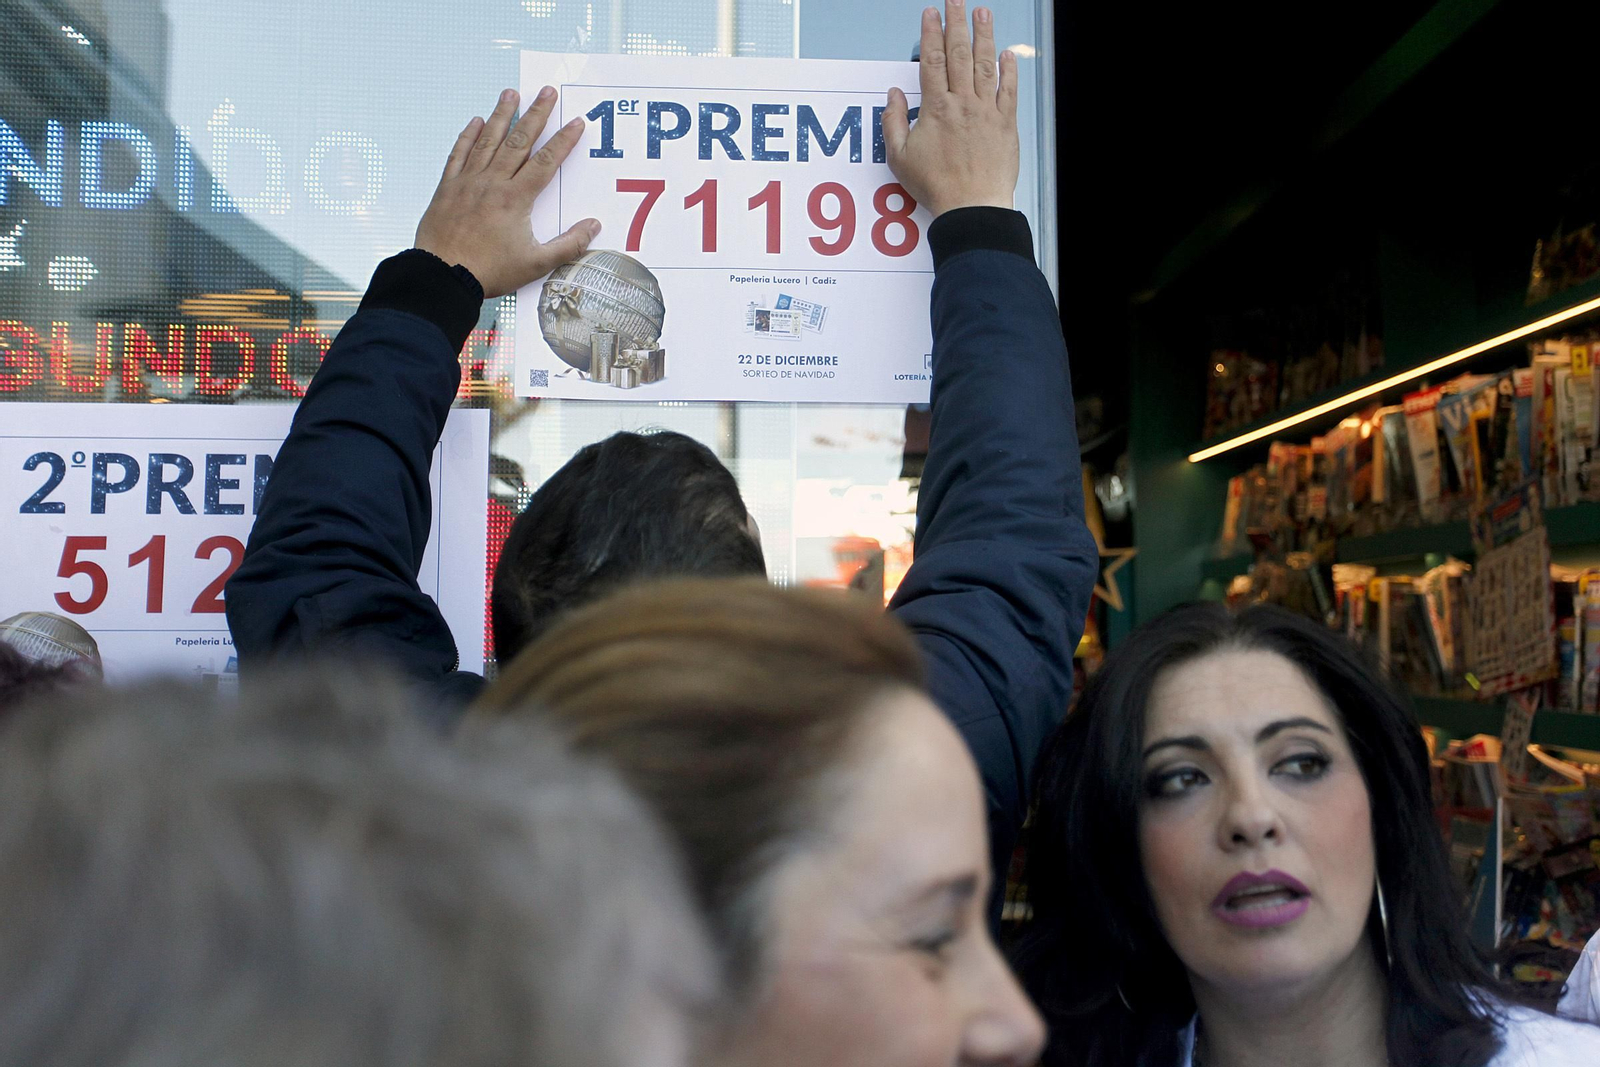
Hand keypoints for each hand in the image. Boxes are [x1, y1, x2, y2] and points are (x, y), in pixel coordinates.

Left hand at [415, 87, 599, 298]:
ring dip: (501, 115)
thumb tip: (593, 227)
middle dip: (535, 114)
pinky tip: (475, 121)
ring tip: (510, 93)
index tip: (575, 123)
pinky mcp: (448, 188)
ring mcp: (468, 182)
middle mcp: (493, 182)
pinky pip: (459, 154)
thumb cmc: (489, 271)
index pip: (546, 162)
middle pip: (518, 141)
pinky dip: (467, 136)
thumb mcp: (536, 264)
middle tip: (545, 92)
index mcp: (516, 199)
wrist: (443, 276)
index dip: (563, 141)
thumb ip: (568, 245)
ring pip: (487, 140)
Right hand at [883, 3, 1018, 217]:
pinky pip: (1009, 90)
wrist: (971, 206)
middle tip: (956, 1)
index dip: (931, 34)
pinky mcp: (1005, 124)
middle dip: (956, 23)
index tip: (930, 14)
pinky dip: (1009, 70)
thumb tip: (893, 95)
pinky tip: (1007, 54)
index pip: (932, 61)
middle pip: (959, 54)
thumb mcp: (900, 158)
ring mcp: (986, 111)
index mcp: (936, 109)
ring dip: (984, 36)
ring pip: (985, 65)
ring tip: (983, 13)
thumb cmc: (936, 186)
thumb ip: (894, 122)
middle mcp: (963, 103)